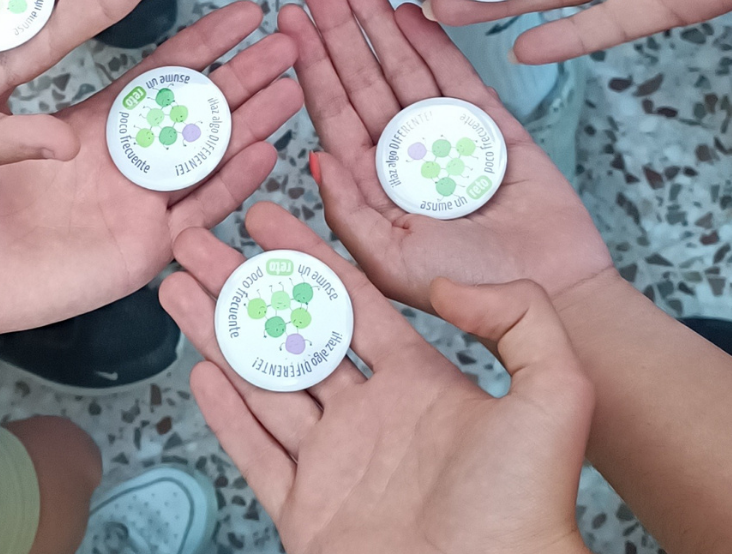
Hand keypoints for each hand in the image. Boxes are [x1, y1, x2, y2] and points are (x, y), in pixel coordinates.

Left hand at [0, 2, 302, 338]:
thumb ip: (35, 85)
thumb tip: (39, 26)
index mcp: (99, 125)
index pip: (165, 75)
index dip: (207, 44)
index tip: (244, 14)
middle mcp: (129, 160)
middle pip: (201, 109)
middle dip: (247, 75)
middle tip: (290, 42)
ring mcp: (140, 204)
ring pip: (210, 156)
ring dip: (252, 122)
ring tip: (294, 88)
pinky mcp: (143, 249)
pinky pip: (195, 213)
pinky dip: (230, 184)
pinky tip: (265, 153)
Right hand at [160, 203, 593, 553]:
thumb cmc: (532, 511)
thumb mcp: (554, 393)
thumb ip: (518, 317)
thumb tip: (444, 284)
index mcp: (417, 382)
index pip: (348, 300)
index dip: (304, 256)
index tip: (265, 218)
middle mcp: (369, 415)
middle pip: (291, 333)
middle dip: (242, 286)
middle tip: (198, 245)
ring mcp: (334, 464)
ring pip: (260, 383)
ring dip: (218, 334)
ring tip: (177, 288)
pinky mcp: (308, 513)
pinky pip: (255, 454)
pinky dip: (225, 415)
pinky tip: (201, 372)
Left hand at [277, 0, 611, 310]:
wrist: (549, 296)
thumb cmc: (465, 288)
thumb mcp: (390, 260)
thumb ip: (348, 211)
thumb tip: (310, 158)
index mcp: (370, 179)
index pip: (331, 108)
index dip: (309, 61)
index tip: (288, 16)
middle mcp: (400, 150)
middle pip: (359, 74)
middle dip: (336, 24)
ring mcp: (443, 133)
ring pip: (401, 65)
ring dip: (375, 20)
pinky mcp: (489, 125)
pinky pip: (455, 75)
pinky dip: (432, 42)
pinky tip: (405, 10)